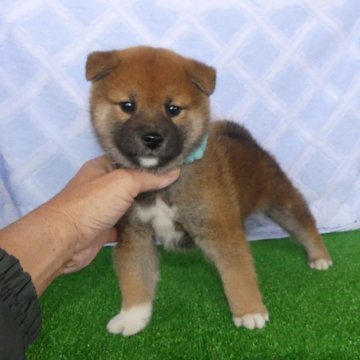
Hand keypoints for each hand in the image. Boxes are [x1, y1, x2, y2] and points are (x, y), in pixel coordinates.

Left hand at [45, 156, 179, 272]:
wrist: (66, 240)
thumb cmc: (93, 203)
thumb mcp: (123, 182)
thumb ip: (149, 177)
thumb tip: (176, 172)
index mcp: (104, 167)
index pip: (132, 160)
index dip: (152, 162)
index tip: (175, 164)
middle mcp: (104, 186)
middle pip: (135, 184)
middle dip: (154, 186)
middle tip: (180, 186)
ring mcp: (106, 209)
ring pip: (133, 205)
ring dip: (149, 207)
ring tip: (176, 203)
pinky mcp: (108, 229)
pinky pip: (129, 225)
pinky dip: (142, 226)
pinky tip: (160, 224)